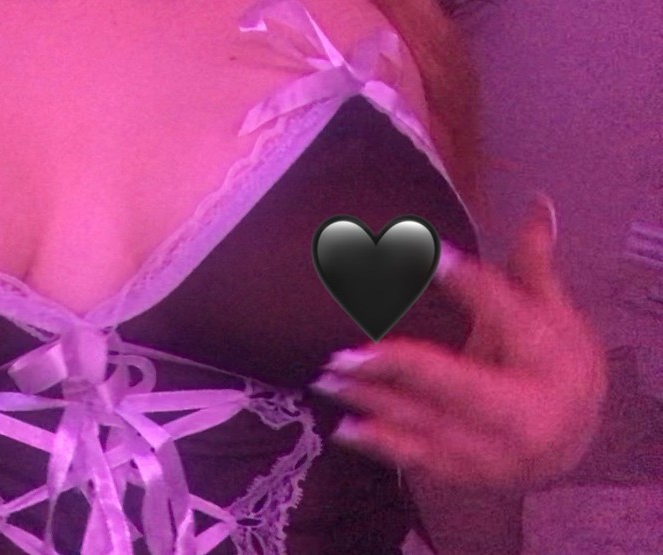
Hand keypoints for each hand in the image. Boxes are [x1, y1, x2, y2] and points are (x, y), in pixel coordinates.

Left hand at [310, 194, 607, 489]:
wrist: (569, 446)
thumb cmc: (555, 368)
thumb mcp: (552, 314)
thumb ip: (531, 264)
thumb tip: (537, 202)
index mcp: (552, 363)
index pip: (510, 317)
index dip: (473, 286)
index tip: (434, 256)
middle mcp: (527, 414)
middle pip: (458, 385)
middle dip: (400, 367)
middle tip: (345, 353)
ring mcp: (496, 452)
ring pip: (428, 424)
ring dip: (373, 401)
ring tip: (327, 377)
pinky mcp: (468, 473)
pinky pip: (419, 460)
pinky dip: (381, 444)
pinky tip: (343, 427)